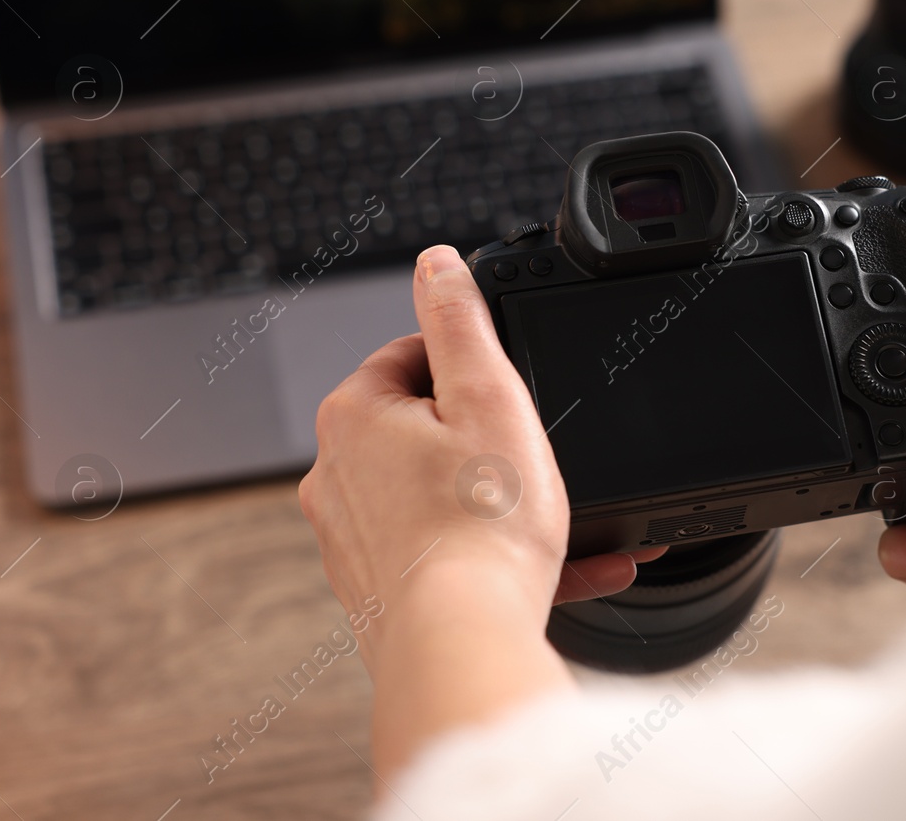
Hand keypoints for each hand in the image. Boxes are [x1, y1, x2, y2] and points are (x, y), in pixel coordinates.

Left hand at [298, 244, 661, 775]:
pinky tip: (568, 568)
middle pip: (427, 428)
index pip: (415, 356)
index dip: (475, 372)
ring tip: (564, 521)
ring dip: (504, 503)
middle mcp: (337, 475)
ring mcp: (353, 538)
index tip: (512, 398)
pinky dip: (497, 555)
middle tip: (537, 461)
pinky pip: (447, 554)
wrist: (464, 643)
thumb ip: (460, 319)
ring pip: (441, 496)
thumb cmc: (481, 528)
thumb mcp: (489, 395)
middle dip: (490, 440)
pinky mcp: (378, 590)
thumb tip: (436, 262)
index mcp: (355, 415)